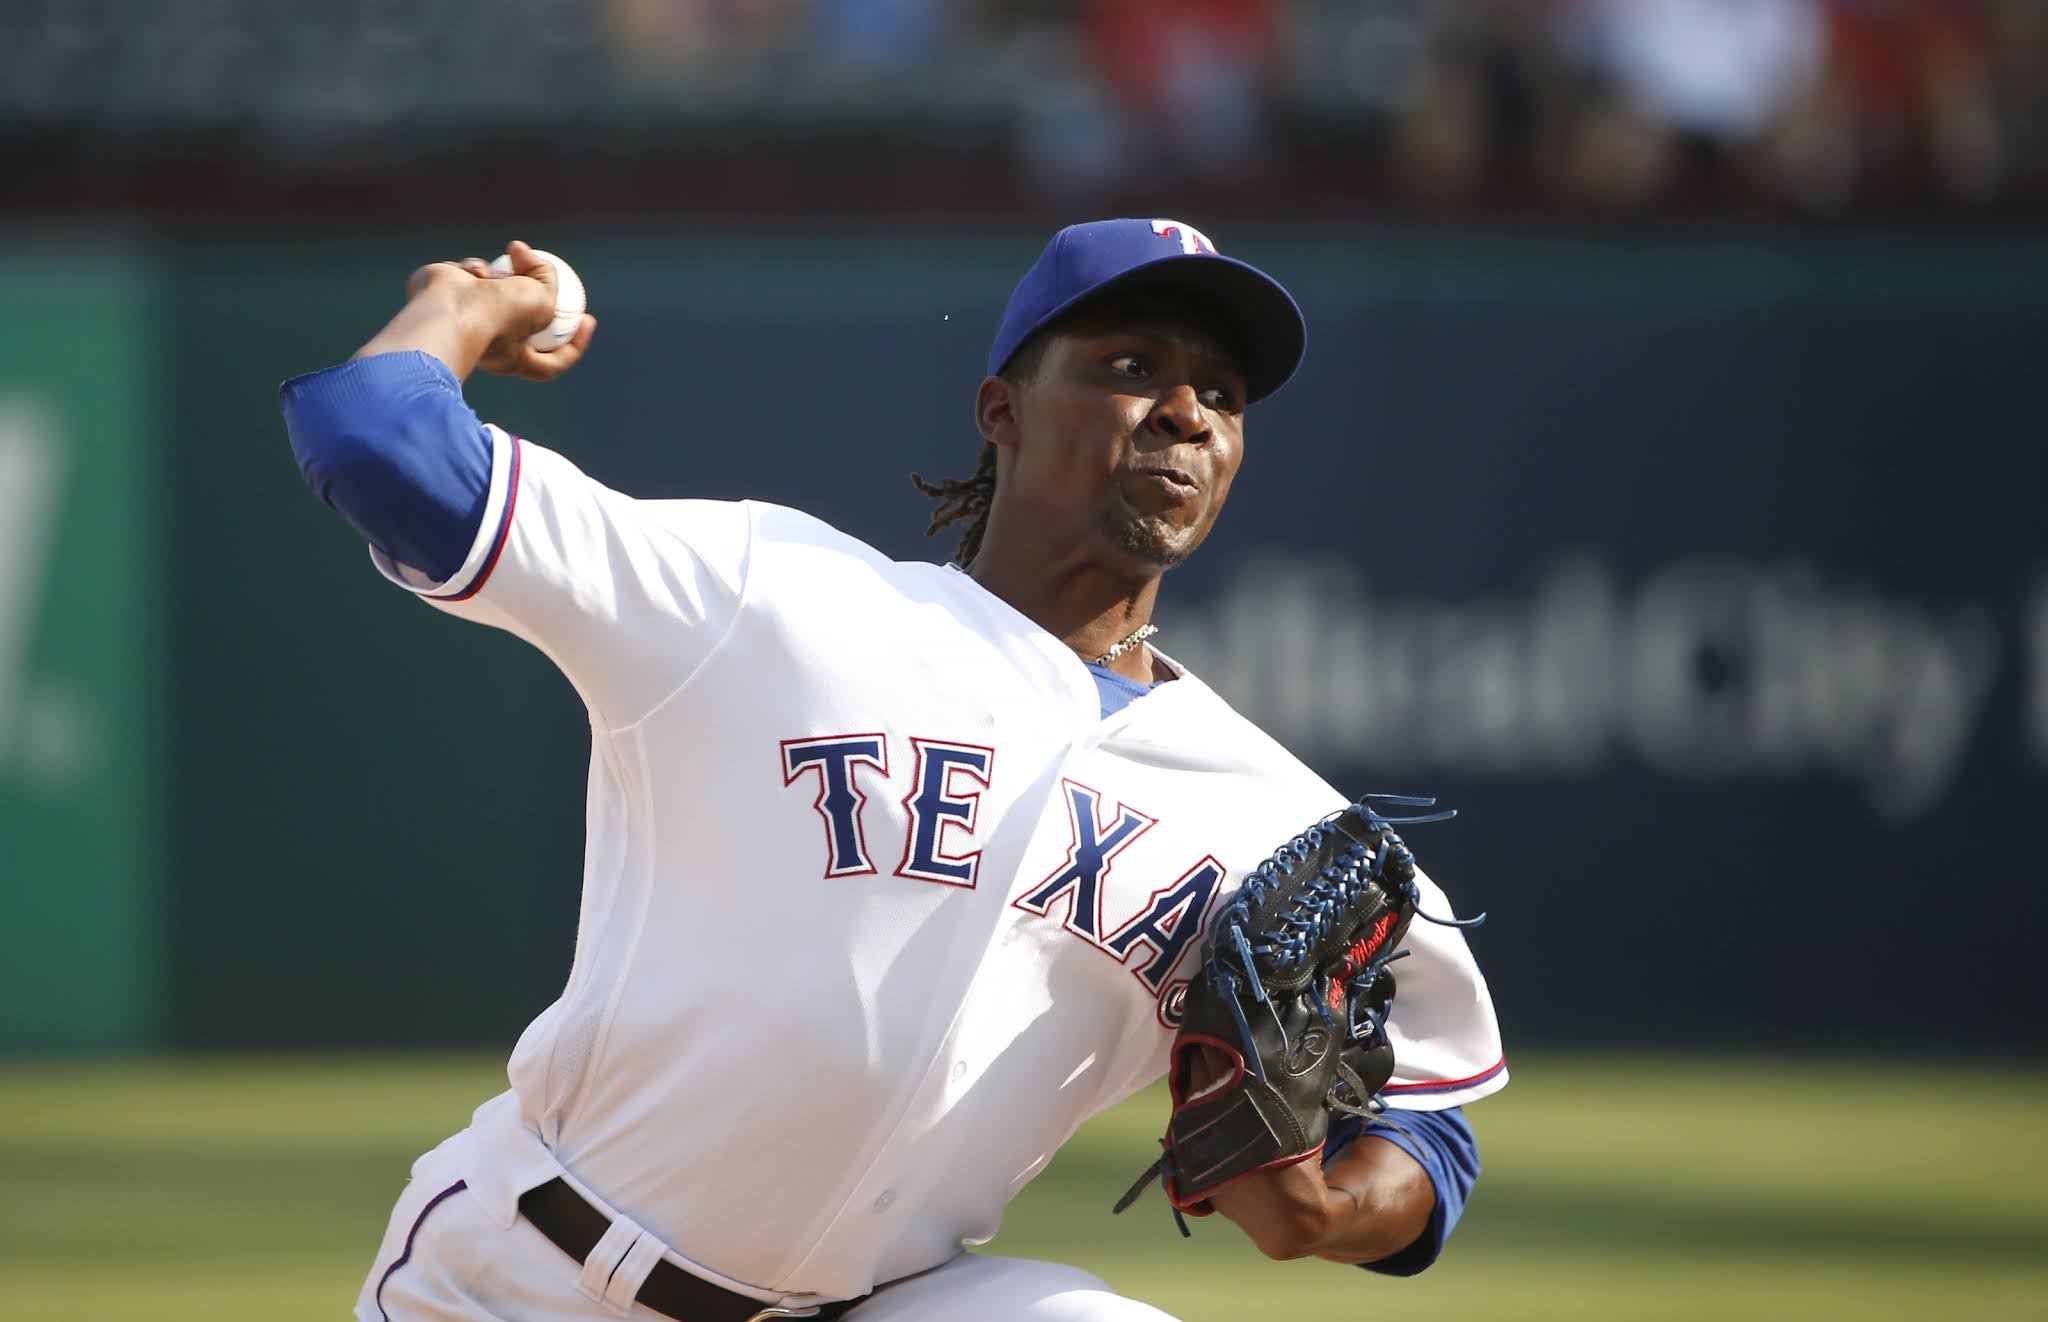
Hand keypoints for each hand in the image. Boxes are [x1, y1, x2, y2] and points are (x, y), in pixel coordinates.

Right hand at [359, 240, 595, 382]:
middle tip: (537, 271)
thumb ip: (545, 278)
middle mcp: (491, 341)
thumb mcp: (542, 301)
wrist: (450, 308)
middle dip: (528, 291)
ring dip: (499, 275)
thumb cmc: (500, 316)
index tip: (588, 319)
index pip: (553, 361)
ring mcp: (467, 317)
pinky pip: (470, 272)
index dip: (575, 344)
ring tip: (494, 278)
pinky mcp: (448, 293)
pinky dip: (475, 269)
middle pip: (522, 316)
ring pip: (493, 285)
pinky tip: (472, 273)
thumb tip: (522, 252)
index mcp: (516, 358)